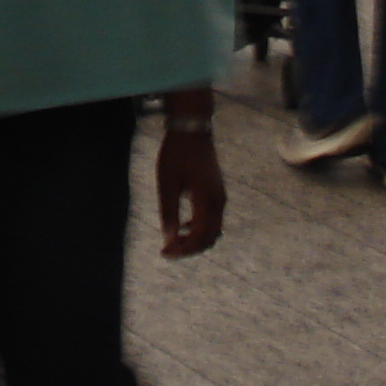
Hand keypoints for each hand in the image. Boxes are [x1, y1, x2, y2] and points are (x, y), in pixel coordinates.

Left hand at [156, 124, 226, 258]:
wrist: (192, 131)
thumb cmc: (177, 154)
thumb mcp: (167, 183)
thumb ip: (169, 212)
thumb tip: (168, 239)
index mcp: (207, 201)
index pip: (199, 237)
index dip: (183, 250)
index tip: (165, 253)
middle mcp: (218, 202)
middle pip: (209, 239)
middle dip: (189, 249)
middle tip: (168, 251)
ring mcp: (220, 198)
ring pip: (212, 231)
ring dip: (195, 240)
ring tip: (174, 241)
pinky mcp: (217, 193)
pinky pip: (212, 220)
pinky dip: (199, 229)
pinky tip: (183, 226)